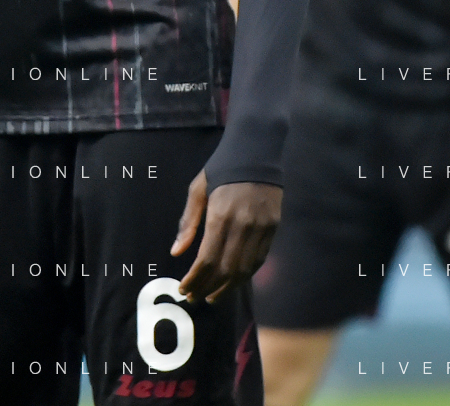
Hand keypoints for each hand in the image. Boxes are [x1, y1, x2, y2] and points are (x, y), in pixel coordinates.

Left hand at [170, 169, 280, 303]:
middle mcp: (242, 226)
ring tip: (212, 297)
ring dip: (227, 288)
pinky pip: (259, 260)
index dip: (194, 279)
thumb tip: (176, 252)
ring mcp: (261, 228)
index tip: (183, 288)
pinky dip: (245, 276)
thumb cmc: (222, 168)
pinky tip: (234, 282)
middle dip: (208, 288)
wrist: (257, 151)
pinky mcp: (273, 228)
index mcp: (220, 215)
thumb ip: (188, 222)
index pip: (207, 259)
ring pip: (244, 270)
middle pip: (225, 269)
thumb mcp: (198, 189)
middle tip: (195, 297)